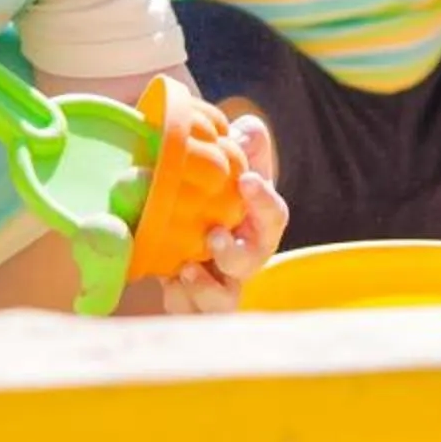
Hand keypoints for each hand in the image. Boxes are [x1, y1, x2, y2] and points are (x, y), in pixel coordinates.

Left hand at [157, 116, 286, 314]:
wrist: (179, 213)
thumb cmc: (217, 186)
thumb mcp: (234, 158)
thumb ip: (245, 141)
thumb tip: (242, 132)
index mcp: (257, 222)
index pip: (273, 216)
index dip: (263, 200)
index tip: (246, 180)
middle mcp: (243, 256)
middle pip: (251, 264)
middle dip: (234, 254)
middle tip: (214, 235)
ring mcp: (219, 282)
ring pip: (224, 301)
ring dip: (207, 288)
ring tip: (185, 268)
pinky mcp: (191, 299)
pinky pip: (189, 309)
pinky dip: (179, 299)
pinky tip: (167, 282)